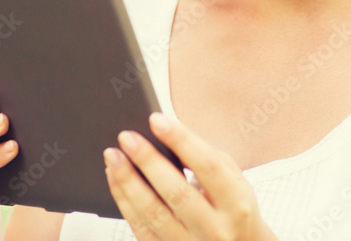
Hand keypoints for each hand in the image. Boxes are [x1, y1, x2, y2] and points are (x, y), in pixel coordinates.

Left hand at [103, 113, 276, 239]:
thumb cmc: (231, 206)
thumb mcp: (232, 179)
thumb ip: (204, 157)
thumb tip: (166, 133)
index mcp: (237, 203)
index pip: (208, 166)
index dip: (181, 140)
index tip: (156, 120)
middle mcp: (216, 229)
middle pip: (177, 192)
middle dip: (148, 161)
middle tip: (126, 137)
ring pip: (153, 214)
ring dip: (128, 182)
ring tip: (113, 157)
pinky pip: (142, 228)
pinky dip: (124, 202)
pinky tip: (115, 180)